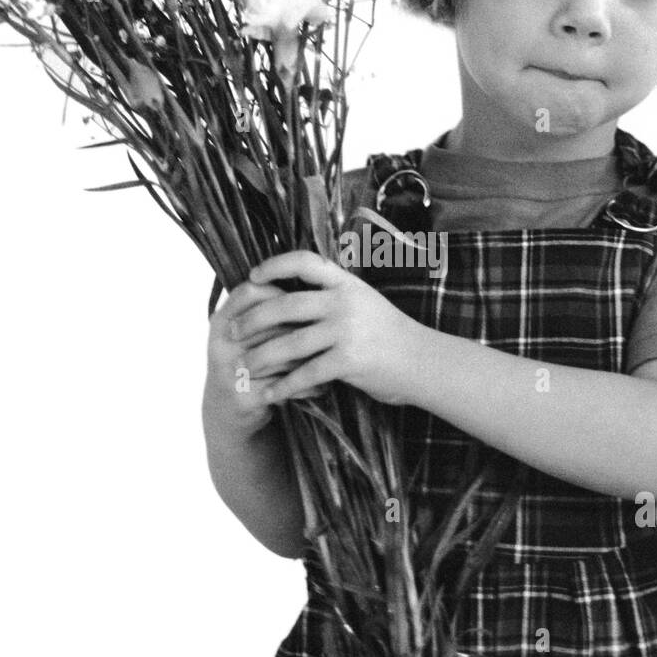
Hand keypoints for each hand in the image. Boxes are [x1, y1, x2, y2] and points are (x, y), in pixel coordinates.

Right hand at [206, 275, 328, 436]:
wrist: (227, 408)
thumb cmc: (251, 361)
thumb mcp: (247, 332)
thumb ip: (268, 309)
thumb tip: (312, 280)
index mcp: (222, 319)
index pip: (251, 292)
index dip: (280, 293)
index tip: (307, 301)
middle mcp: (220, 342)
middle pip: (270, 324)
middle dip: (303, 329)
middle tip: (330, 332)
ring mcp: (228, 371)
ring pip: (281, 356)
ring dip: (311, 359)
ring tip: (334, 359)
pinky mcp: (241, 397)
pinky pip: (284, 386)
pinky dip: (307, 386)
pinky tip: (323, 386)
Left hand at [238, 250, 417, 406]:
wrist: (424, 361)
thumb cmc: (391, 335)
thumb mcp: (366, 302)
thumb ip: (334, 296)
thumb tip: (294, 297)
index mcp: (347, 283)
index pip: (303, 262)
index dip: (274, 265)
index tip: (252, 278)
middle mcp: (344, 302)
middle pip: (285, 305)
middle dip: (253, 319)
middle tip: (232, 332)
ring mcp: (347, 330)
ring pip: (290, 342)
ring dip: (262, 356)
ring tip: (244, 366)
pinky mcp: (349, 360)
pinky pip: (306, 374)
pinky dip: (285, 386)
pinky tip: (271, 394)